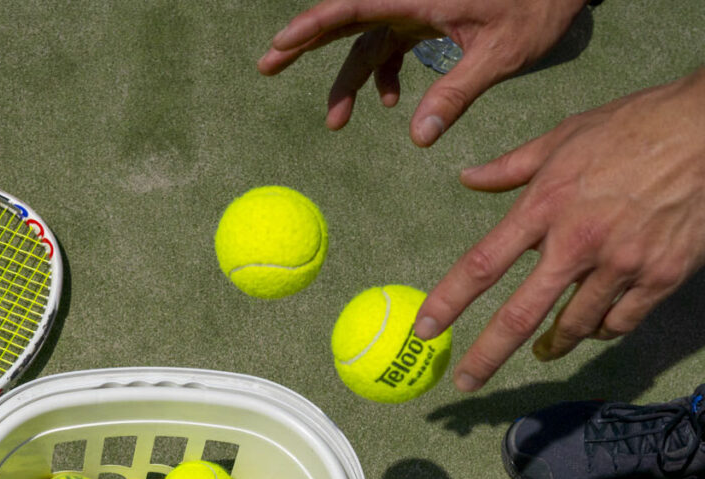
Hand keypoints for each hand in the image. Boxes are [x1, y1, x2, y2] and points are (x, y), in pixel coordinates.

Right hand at [258, 0, 589, 145]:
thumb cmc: (537, 5)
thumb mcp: (500, 53)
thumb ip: (455, 94)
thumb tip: (418, 139)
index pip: (353, 8)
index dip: (311, 25)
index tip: (280, 45)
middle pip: (344, 18)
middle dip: (304, 43)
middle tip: (267, 66)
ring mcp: (414, 7)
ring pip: (365, 41)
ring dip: (349, 81)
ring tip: (336, 123)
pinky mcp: (424, 17)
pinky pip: (389, 46)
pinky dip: (383, 74)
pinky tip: (394, 104)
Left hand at [414, 69, 704, 390]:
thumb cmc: (635, 125)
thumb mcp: (564, 137)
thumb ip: (512, 167)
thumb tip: (468, 179)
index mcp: (544, 206)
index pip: (481, 264)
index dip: (448, 302)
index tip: (426, 329)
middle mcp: (577, 242)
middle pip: (520, 315)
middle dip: (487, 355)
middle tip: (467, 382)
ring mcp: (621, 263)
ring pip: (574, 326)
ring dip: (553, 344)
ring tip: (542, 351)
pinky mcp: (661, 275)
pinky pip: (621, 322)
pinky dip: (603, 330)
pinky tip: (596, 328)